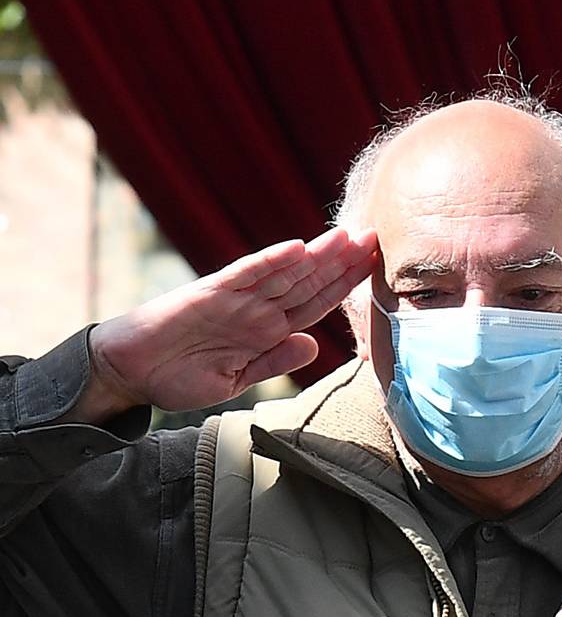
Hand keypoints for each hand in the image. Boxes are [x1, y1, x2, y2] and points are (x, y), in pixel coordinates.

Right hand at [84, 228, 378, 421]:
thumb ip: (273, 361)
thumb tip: (312, 345)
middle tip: (375, 237)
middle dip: (341, 263)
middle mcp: (255, 309)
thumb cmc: (179, 374)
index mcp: (265, 330)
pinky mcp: (209, 294)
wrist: (131, 371)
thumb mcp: (237, 379)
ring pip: (284, 273)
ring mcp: (234, 299)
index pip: (314, 305)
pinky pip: (245, 275)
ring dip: (316, 256)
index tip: (374, 269)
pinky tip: (297, 248)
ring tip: (348, 237)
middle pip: (307, 282)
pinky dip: (270, 261)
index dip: (344, 287)